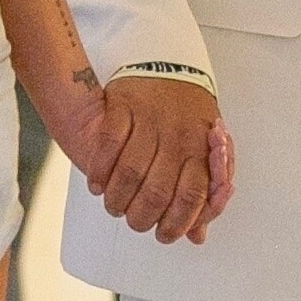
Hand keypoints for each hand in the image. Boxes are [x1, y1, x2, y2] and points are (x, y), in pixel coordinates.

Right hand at [76, 75, 232, 244]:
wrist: (168, 65)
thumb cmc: (186, 115)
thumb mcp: (203, 151)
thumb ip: (201, 194)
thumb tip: (197, 234)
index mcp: (201, 150)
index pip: (192, 197)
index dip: (176, 223)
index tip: (164, 234)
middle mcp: (177, 137)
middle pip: (157, 192)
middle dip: (141, 217)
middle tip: (135, 221)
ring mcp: (150, 121)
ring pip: (129, 173)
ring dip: (117, 199)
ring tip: (114, 206)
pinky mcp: (124, 107)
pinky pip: (108, 145)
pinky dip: (98, 171)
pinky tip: (97, 184)